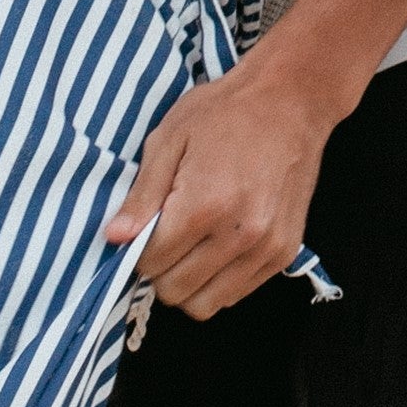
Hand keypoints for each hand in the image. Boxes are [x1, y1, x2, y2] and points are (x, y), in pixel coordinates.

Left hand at [105, 56, 343, 320]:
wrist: (291, 100)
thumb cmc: (224, 113)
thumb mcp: (169, 140)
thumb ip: (142, 196)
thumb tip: (115, 238)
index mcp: (204, 206)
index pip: (151, 264)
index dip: (139, 250)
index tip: (147, 229)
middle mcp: (238, 236)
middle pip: (175, 291)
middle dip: (161, 271)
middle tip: (166, 240)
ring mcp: (265, 249)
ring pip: (205, 305)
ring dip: (189, 284)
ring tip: (191, 248)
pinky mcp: (284, 254)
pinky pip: (236, 295)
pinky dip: (218, 281)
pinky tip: (218, 247)